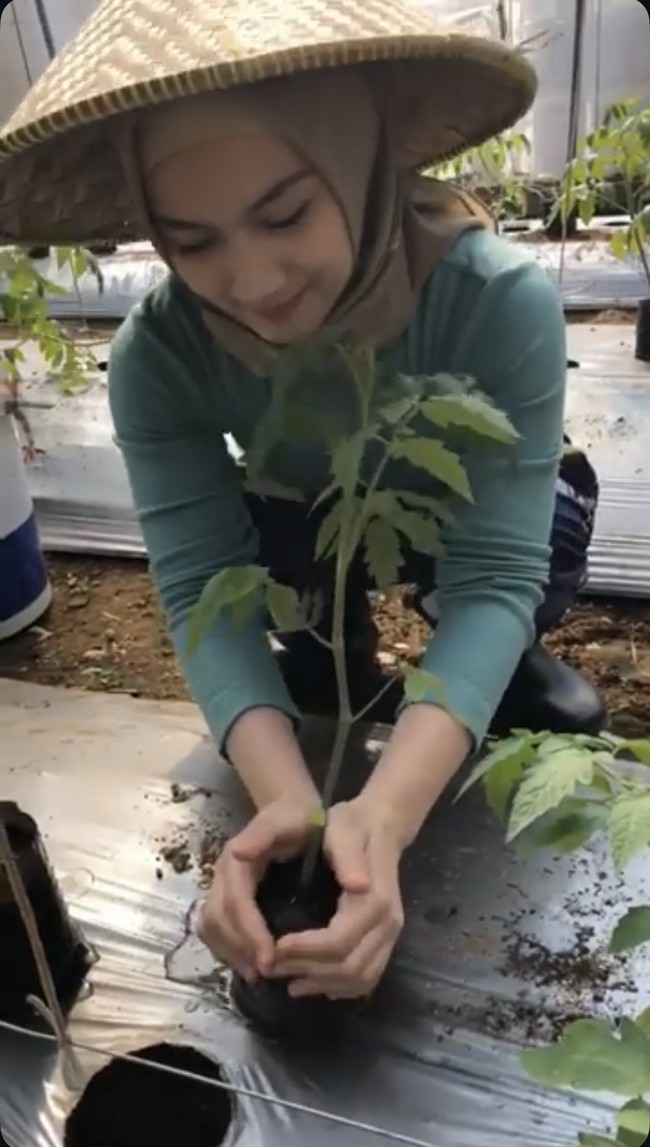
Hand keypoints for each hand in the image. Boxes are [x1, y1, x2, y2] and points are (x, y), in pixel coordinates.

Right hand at [196, 796, 368, 981]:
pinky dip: (229, 949)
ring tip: (258, 974)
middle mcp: (223, 874)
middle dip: (239, 948)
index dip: (250, 933)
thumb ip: (266, 831)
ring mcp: (223, 886)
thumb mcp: (288, 816)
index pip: (235, 902)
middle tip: (266, 973)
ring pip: (211, 927)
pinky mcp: (228, 896)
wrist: (291, 808)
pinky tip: (251, 963)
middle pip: (217, 919)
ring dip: (231, 953)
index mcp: (236, 858)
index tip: (271, 960)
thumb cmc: (296, 815)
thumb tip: (241, 853)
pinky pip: (216, 929)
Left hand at [269, 797, 403, 999]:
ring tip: (286, 978)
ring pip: (359, 979)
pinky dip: (339, 986)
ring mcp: (390, 935)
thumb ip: (346, 856)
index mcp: (375, 901)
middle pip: (349, 967)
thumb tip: (355, 885)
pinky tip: (312, 980)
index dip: (304, 950)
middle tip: (272, 966)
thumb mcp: (343, 829)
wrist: (381, 826)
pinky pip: (367, 977)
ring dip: (321, 984)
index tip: (274, 947)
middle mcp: (388, 924)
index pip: (339, 942)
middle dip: (308, 971)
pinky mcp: (386, 940)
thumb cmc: (353, 825)